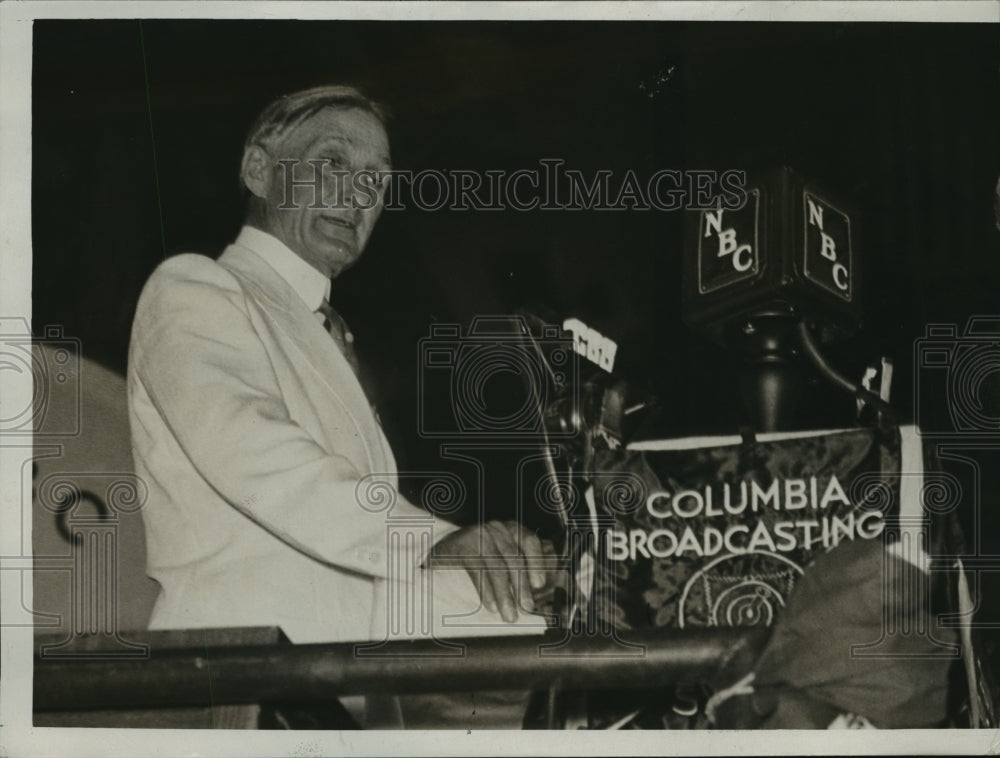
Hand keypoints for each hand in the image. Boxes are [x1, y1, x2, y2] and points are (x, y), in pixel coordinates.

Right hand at [430, 521, 546, 622]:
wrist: (443, 548)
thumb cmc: (479, 556)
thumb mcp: (501, 555)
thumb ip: (517, 569)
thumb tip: (532, 597)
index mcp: (511, 529)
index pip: (529, 541)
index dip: (536, 562)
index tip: (539, 584)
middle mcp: (496, 529)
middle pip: (513, 558)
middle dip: (521, 586)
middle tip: (526, 608)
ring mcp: (478, 535)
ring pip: (496, 567)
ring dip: (504, 594)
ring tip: (509, 614)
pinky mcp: (461, 545)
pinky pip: (477, 570)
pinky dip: (486, 591)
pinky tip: (491, 606)